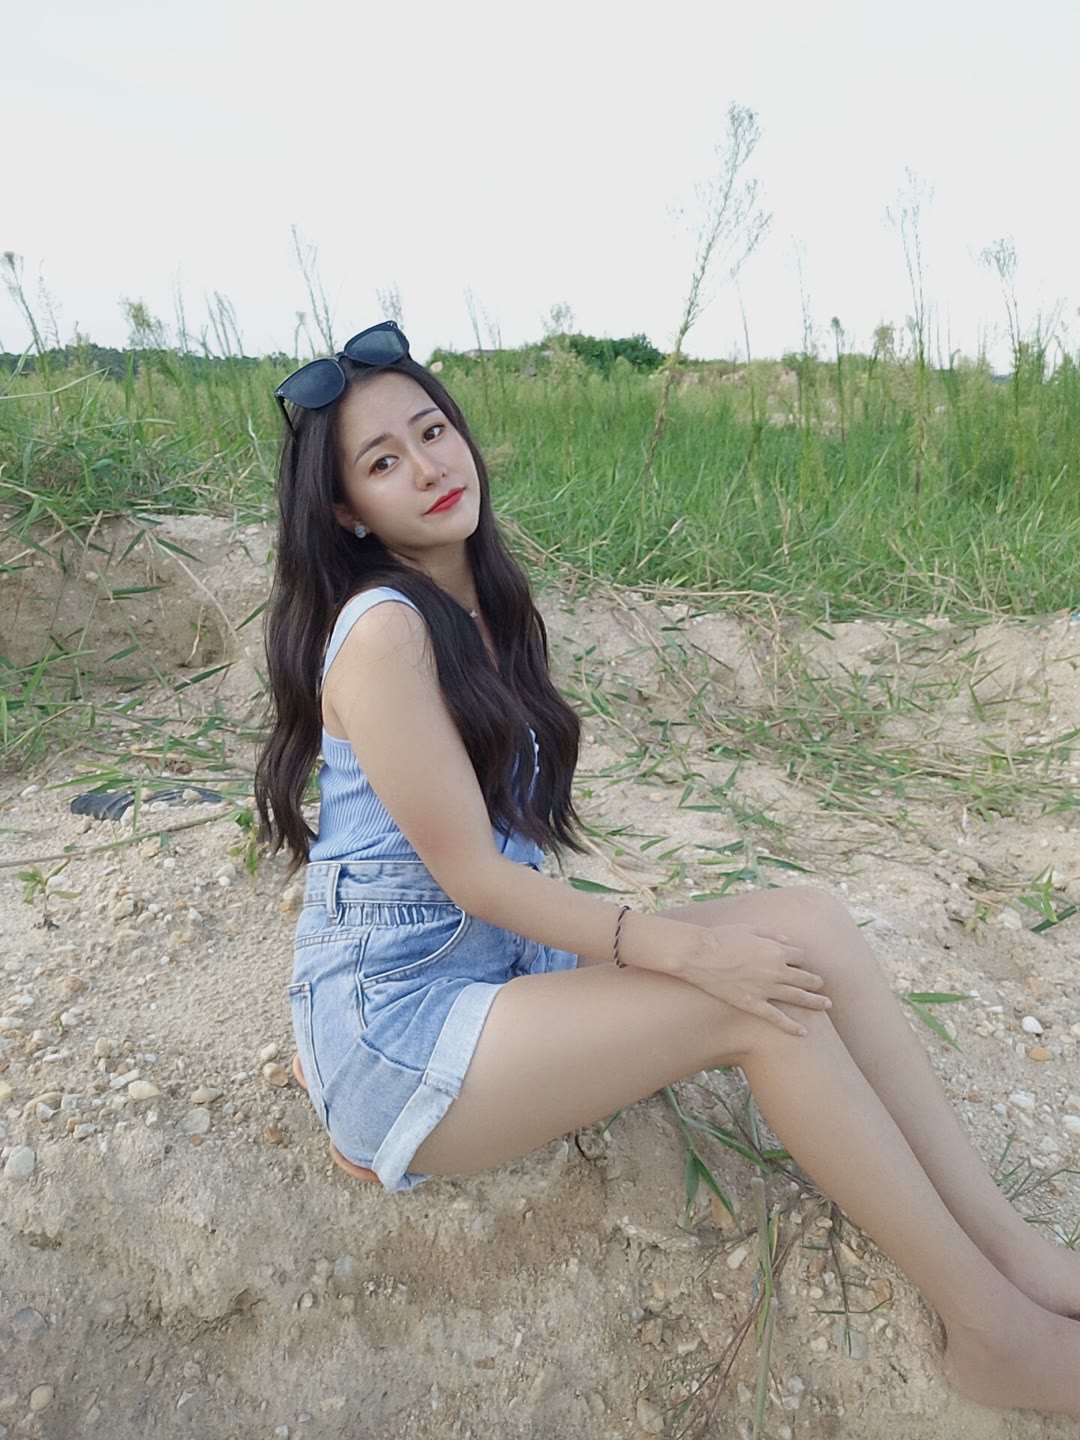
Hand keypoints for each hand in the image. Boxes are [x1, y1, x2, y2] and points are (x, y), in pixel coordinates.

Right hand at [679, 922, 830, 1035]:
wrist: (699, 955)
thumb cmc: (721, 937)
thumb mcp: (749, 928)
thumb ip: (772, 934)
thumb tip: (788, 941)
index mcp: (777, 950)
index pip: (800, 956)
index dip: (801, 960)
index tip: (800, 964)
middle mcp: (777, 971)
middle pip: (805, 978)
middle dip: (815, 982)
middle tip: (822, 987)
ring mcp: (766, 989)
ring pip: (798, 998)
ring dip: (815, 1002)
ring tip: (825, 1005)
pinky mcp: (753, 1004)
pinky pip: (777, 1018)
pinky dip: (792, 1027)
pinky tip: (803, 1033)